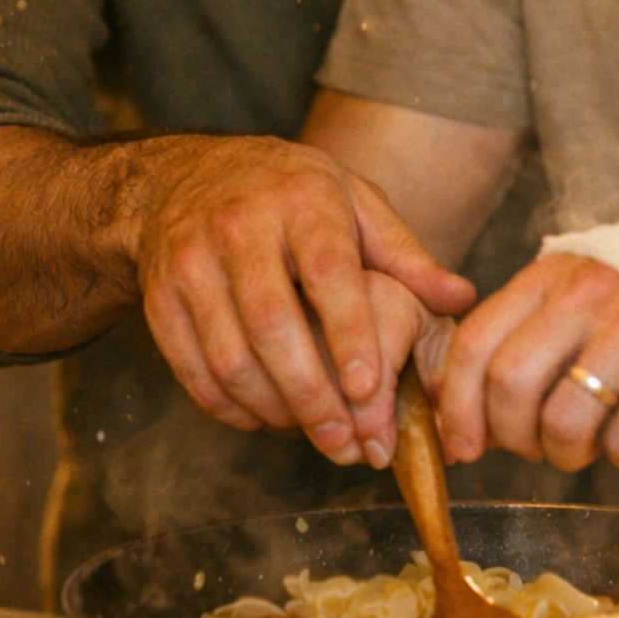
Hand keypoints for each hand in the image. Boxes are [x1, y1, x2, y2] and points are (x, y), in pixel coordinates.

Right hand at [132, 135, 473, 464]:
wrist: (185, 176)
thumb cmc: (291, 195)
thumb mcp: (353, 202)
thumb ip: (404, 254)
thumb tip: (460, 298)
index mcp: (301, 199)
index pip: (327, 271)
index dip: (349, 333)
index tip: (369, 388)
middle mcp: (239, 225)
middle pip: (272, 324)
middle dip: (310, 393)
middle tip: (342, 441)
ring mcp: (190, 261)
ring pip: (228, 354)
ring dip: (271, 407)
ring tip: (309, 433)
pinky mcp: (159, 296)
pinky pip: (190, 367)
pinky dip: (226, 406)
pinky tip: (261, 419)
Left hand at [433, 253, 618, 472]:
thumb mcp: (574, 302)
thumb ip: (517, 342)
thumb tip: (451, 417)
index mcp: (551, 276)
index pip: (477, 341)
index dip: (457, 405)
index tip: (463, 445)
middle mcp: (588, 294)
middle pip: (510, 382)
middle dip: (511, 435)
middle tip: (535, 446)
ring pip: (562, 421)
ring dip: (565, 454)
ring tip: (586, 444)